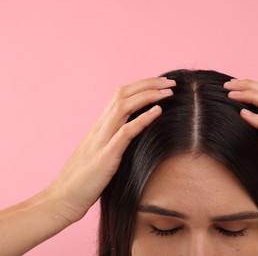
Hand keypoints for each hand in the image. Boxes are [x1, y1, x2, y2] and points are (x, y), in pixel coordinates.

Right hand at [45, 77, 175, 223]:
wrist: (60, 200)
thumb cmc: (83, 181)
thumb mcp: (100, 154)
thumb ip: (113, 141)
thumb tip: (134, 136)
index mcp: (99, 127)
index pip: (120, 96)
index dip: (141, 86)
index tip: (161, 84)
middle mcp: (100, 128)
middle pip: (123, 94)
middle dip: (148, 84)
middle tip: (171, 82)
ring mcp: (101, 141)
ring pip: (123, 107)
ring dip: (148, 96)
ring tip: (168, 92)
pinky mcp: (105, 158)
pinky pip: (125, 133)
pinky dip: (142, 119)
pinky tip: (158, 111)